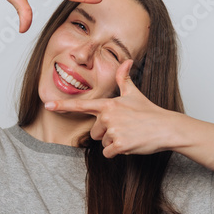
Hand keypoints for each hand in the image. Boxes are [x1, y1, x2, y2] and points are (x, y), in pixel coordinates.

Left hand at [45, 60, 180, 157]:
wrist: (166, 127)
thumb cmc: (150, 112)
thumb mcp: (135, 93)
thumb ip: (124, 78)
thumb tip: (127, 60)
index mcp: (109, 104)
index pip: (81, 105)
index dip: (63, 105)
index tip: (47, 105)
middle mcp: (108, 117)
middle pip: (94, 132)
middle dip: (106, 133)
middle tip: (124, 128)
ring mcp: (114, 131)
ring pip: (102, 143)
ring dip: (113, 142)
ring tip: (129, 134)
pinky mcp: (120, 145)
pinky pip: (109, 153)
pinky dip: (118, 152)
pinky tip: (130, 143)